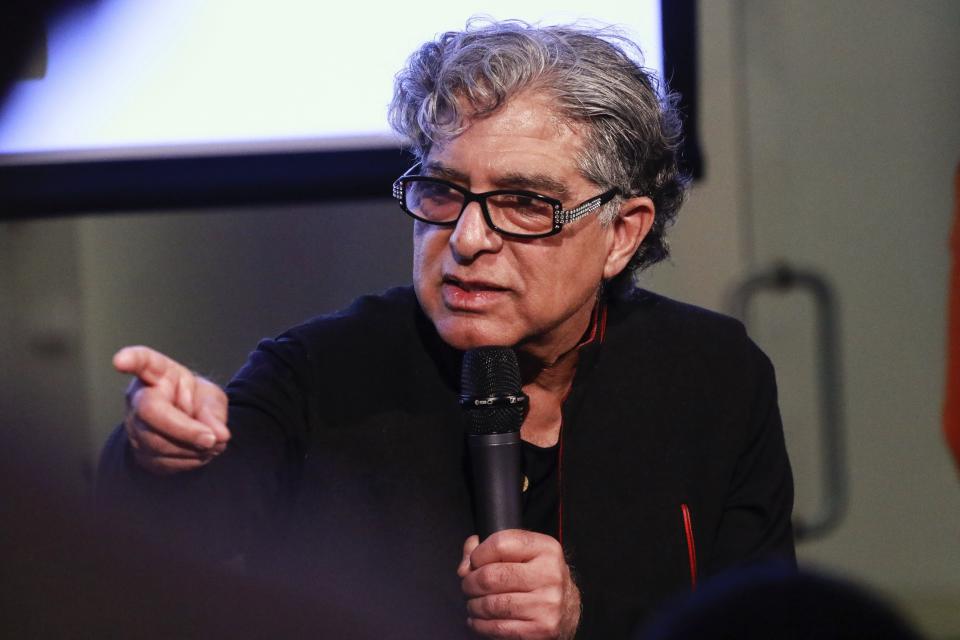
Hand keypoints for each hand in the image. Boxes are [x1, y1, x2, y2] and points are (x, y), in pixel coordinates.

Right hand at [114, 345, 229, 474]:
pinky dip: (188, 461)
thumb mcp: (211, 398)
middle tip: (214, 439)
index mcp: (158, 375)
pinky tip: (198, 452)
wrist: (188, 426)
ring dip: (192, 449)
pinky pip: (163, 462)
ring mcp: (134, 427)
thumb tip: (219, 434)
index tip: (120, 360)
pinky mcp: (138, 452)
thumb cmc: (196, 402)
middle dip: (185, 430)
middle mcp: (139, 398)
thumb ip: (214, 412)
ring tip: (213, 444)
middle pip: (151, 412)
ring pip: (158, 443)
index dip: (132, 360)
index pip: (143, 362)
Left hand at [458, 530, 580, 639]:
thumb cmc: (538, 577)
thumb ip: (489, 549)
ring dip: (474, 605)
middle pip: (491, 576)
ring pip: (492, 604)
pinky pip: (498, 628)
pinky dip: (480, 624)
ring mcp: (547, 604)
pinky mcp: (542, 628)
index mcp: (546, 549)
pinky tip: (478, 619)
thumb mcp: (522, 553)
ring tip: (473, 603)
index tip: (473, 563)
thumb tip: (465, 565)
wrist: (569, 608)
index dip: (478, 554)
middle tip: (468, 586)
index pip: (500, 544)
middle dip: (470, 583)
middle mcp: (550, 574)